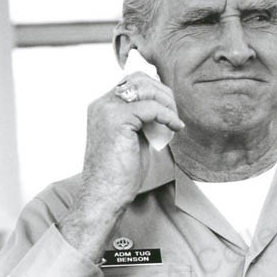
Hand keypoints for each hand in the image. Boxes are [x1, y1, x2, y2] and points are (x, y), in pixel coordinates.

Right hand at [58, 73, 183, 260]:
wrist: (104, 196)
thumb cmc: (119, 174)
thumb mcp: (133, 138)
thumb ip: (142, 119)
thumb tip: (162, 107)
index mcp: (102, 107)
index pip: (133, 81)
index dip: (156, 90)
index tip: (170, 108)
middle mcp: (101, 104)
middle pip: (140, 79)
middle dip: (163, 93)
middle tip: (174, 115)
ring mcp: (107, 110)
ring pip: (146, 89)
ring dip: (167, 104)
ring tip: (174, 122)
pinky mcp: (117, 120)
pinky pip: (151, 107)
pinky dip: (168, 116)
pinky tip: (176, 128)